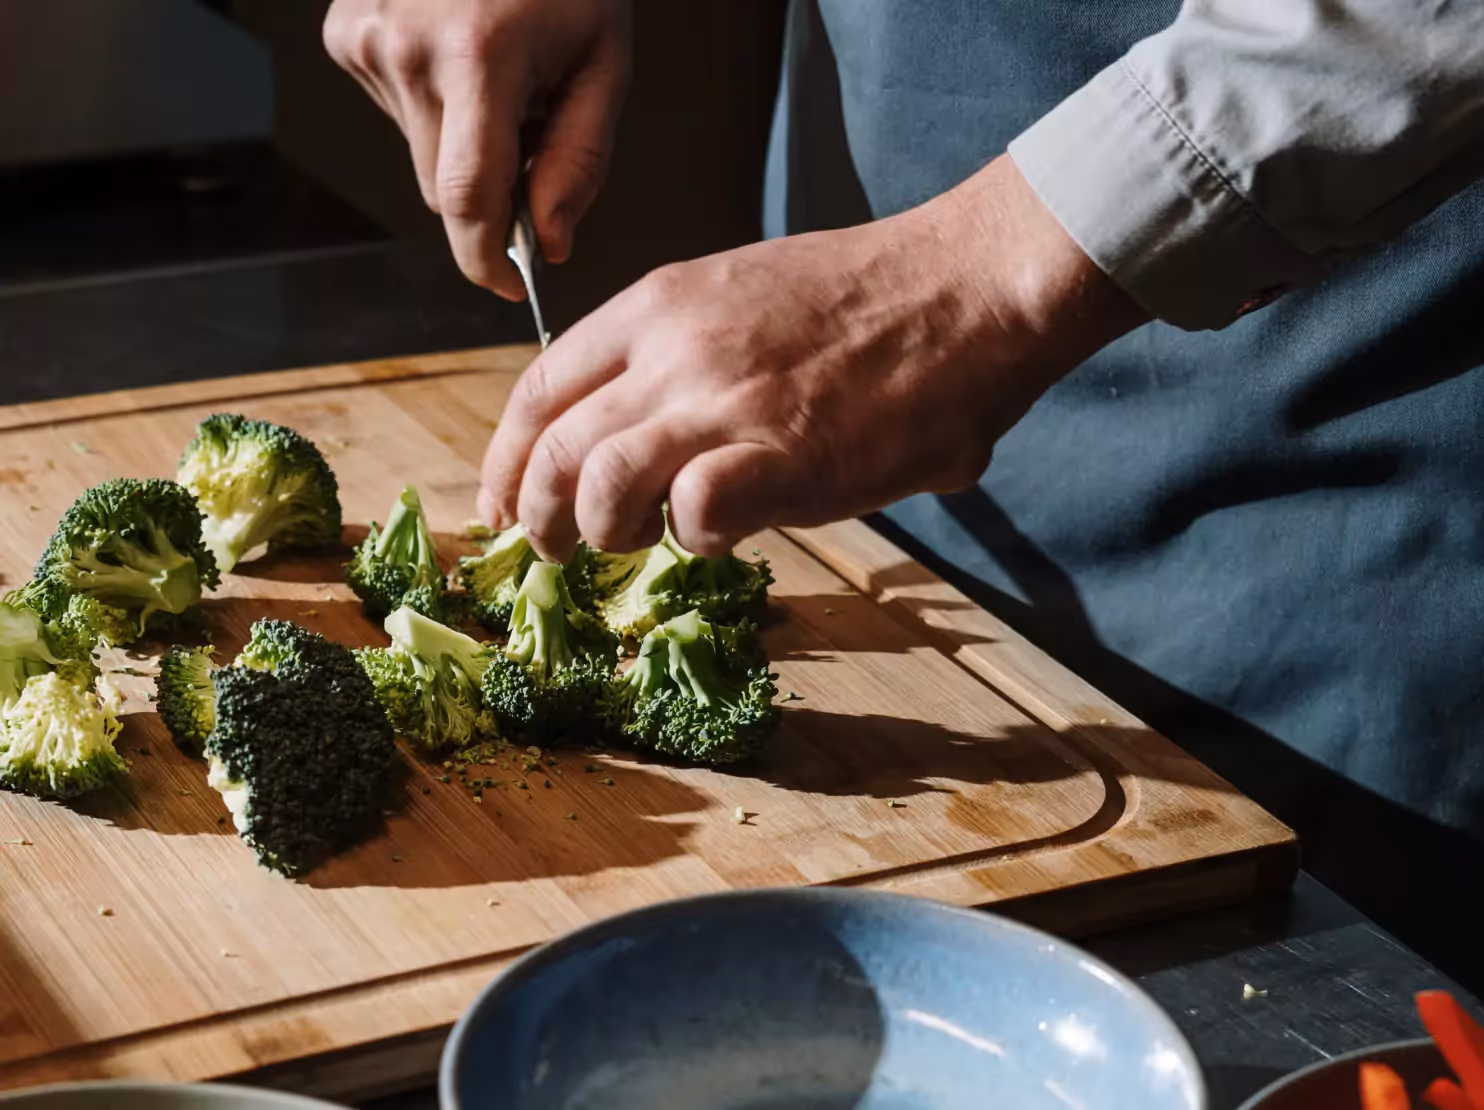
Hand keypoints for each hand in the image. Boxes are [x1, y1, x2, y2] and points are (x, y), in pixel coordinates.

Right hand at [324, 0, 630, 298]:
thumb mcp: (604, 61)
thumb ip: (579, 159)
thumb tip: (551, 243)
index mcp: (478, 56)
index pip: (467, 198)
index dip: (486, 258)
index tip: (510, 286)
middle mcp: (406, 47)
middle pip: (444, 188)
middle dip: (490, 193)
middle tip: (532, 135)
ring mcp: (365, 36)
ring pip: (420, 156)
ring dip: (462, 144)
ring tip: (498, 73)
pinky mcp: (345, 32)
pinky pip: (397, 113)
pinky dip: (433, 107)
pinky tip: (458, 54)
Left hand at [477, 156, 1149, 559]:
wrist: (965, 288)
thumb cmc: (864, 302)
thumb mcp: (740, 298)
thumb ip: (678, 360)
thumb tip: (642, 442)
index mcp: (656, 306)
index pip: (538, 391)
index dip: (507, 460)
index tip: (502, 504)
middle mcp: (672, 352)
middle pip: (554, 453)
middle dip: (539, 519)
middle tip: (557, 550)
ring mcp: (725, 403)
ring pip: (600, 490)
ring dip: (607, 535)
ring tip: (641, 542)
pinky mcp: (784, 456)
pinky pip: (695, 514)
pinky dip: (696, 538)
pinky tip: (727, 531)